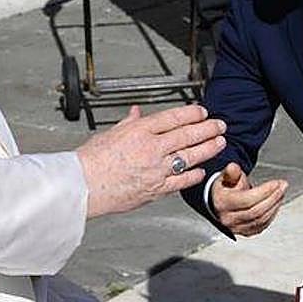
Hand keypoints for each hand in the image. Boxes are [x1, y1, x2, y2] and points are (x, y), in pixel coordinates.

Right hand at [77, 104, 224, 217]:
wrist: (82, 187)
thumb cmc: (90, 161)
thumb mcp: (109, 134)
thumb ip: (128, 123)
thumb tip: (136, 112)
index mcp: (139, 131)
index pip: (173, 118)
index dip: (192, 114)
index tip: (203, 112)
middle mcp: (151, 148)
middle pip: (187, 135)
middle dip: (208, 129)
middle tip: (220, 125)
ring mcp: (156, 169)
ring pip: (190, 156)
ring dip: (208, 149)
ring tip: (220, 142)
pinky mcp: (156, 189)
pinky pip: (182, 181)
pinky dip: (194, 174)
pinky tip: (202, 169)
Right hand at [210, 162, 287, 235]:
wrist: (220, 202)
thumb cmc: (226, 188)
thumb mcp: (227, 177)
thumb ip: (232, 172)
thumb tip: (233, 167)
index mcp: (222, 203)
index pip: (247, 200)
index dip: (264, 192)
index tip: (276, 183)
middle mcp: (228, 219)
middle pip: (256, 211)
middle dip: (273, 197)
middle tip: (283, 186)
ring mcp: (236, 228)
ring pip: (261, 220)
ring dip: (275, 205)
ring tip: (281, 192)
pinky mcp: (245, 233)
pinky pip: (262, 226)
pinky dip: (272, 214)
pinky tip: (276, 203)